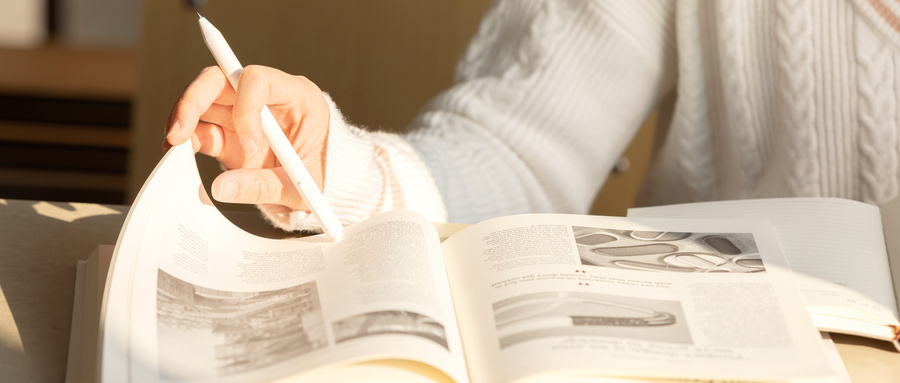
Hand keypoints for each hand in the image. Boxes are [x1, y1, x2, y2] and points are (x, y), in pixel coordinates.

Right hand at [164, 65, 329, 211]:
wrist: (325, 189)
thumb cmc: (324, 179)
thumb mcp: (301, 187)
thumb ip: (263, 186)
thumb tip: (219, 188)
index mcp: (298, 97)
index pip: (259, 80)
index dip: (247, 108)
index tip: (251, 148)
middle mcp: (266, 98)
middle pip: (220, 80)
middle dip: (193, 101)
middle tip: (178, 133)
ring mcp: (244, 114)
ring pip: (203, 100)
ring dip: (183, 119)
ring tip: (171, 146)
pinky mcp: (229, 135)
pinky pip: (201, 130)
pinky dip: (186, 141)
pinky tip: (174, 156)